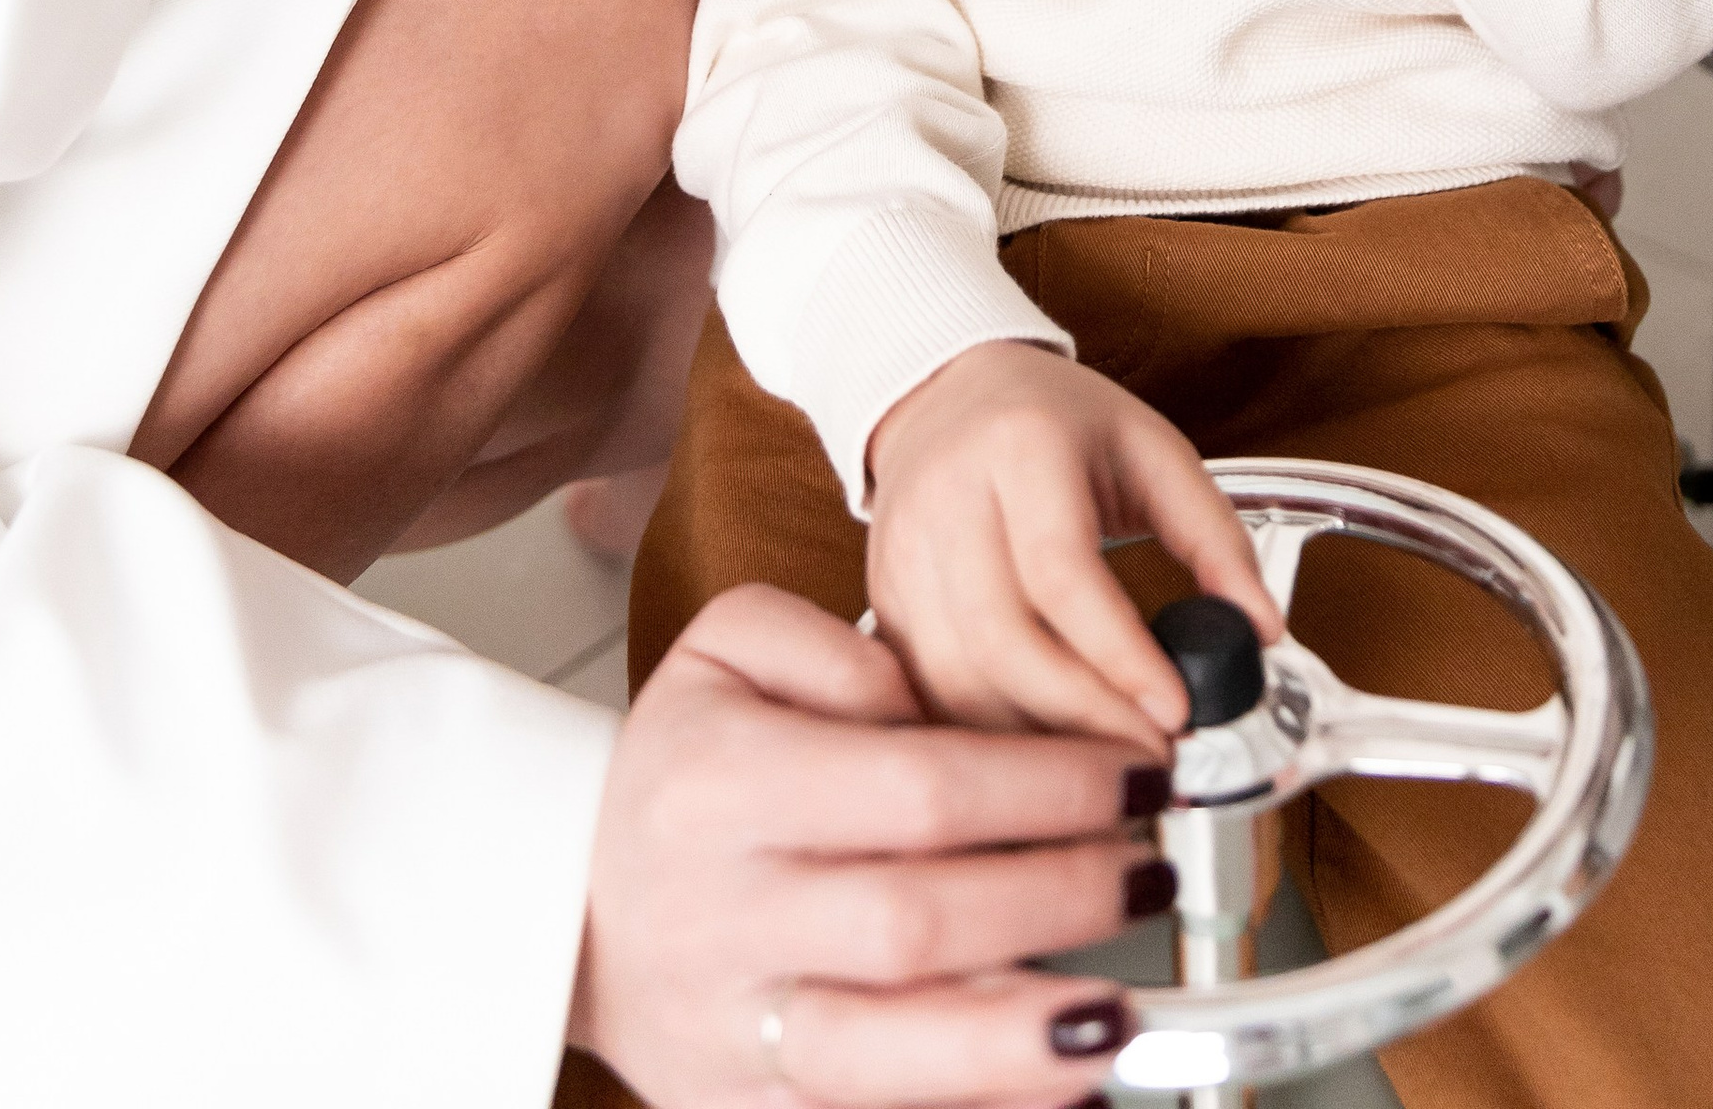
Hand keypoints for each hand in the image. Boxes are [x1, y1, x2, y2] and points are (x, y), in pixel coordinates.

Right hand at [571, 584, 1166, 1107]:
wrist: (565, 905)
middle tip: (1147, 872)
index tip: (1132, 777)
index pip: (915, 787)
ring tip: (1118, 1020)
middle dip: (1057, 901)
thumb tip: (930, 709)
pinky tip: (1051, 1090)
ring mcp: (731, 1027)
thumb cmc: (677, 774)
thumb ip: (838, 650)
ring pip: (887, 1052)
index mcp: (722, 785)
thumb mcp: (726, 650)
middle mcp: (724, 914)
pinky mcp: (744, 1107)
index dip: (1042, 788)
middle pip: (917, 922)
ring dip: (1017, 1047)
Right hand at [864, 341, 1281, 744]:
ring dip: (1032, 748)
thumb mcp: (1151, 449)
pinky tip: (1035, 767)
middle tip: (1150, 763)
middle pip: (1004, 641)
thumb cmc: (1055, 421)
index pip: (1062, 572)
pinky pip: (926, 692)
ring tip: (1104, 779)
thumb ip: (1214, 537)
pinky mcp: (881, 599)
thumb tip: (1263, 631)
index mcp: (1021, 447)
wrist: (945, 393)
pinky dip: (983, 742)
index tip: (1175, 712)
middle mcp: (946, 498)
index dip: (1120, 655)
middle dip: (1083, 721)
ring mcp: (903, 554)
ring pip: (957, 683)